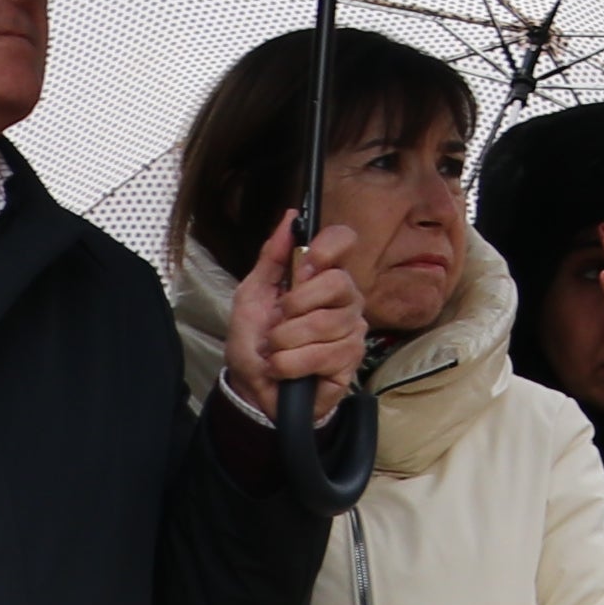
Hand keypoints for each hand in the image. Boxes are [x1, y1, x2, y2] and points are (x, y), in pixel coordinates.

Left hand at [223, 216, 369, 422]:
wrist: (252, 387)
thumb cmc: (254, 341)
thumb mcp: (252, 294)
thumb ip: (272, 257)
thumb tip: (290, 216)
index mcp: (321, 276)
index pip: (344, 241)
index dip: (328, 246)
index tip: (306, 263)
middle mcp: (344, 299)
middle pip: (337, 283)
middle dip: (295, 305)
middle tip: (279, 322)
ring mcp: (352, 329)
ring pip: (326, 323)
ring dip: (286, 341)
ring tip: (276, 351)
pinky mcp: (351, 360)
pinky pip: (325, 354)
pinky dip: (293, 363)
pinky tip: (285, 369)